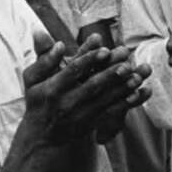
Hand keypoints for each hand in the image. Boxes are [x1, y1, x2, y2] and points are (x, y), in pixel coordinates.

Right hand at [23, 31, 151, 145]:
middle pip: (92, 86)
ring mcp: (80, 115)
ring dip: (122, 88)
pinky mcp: (91, 123)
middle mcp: (66, 102)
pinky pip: (110, 112)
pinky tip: (138, 93)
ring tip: (137, 76)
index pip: (72, 71)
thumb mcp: (32, 79)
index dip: (89, 60)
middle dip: (110, 74)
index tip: (105, 50)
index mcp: (52, 87)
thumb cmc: (38, 100)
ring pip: (104, 100)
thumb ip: (42, 57)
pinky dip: (125, 103)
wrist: (42, 136)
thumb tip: (48, 36)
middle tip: (127, 63)